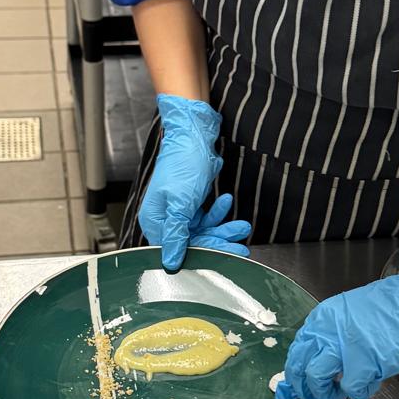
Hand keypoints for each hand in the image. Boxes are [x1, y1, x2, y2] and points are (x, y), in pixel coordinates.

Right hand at [139, 93, 250, 269]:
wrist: (194, 135)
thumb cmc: (183, 163)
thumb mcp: (181, 203)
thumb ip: (177, 234)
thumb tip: (170, 263)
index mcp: (155, 220)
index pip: (177, 250)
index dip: (202, 254)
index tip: (226, 256)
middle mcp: (164, 218)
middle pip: (193, 243)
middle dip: (220, 242)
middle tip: (241, 246)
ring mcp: (178, 212)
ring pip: (203, 232)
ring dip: (223, 228)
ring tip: (242, 225)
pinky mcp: (190, 204)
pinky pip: (206, 218)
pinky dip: (218, 212)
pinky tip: (227, 201)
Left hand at [277, 244, 398, 398]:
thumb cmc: (395, 309)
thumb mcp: (353, 314)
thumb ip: (334, 335)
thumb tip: (319, 360)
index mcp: (325, 316)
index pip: (298, 348)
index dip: (296, 371)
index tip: (298, 385)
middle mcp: (329, 329)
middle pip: (299, 365)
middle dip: (303, 387)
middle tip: (312, 398)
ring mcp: (345, 345)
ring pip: (316, 378)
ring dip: (324, 394)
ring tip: (336, 396)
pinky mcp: (365, 362)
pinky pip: (351, 389)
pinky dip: (359, 393)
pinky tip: (369, 386)